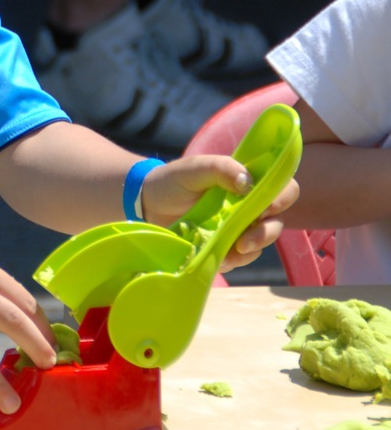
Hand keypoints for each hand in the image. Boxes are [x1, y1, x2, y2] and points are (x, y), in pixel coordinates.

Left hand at [139, 155, 299, 271]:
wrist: (146, 205)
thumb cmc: (173, 181)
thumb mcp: (195, 169)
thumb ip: (222, 169)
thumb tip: (248, 182)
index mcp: (246, 182)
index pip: (281, 188)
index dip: (281, 197)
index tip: (268, 206)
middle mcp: (247, 206)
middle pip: (276, 221)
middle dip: (267, 232)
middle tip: (247, 238)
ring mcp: (237, 229)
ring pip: (261, 243)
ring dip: (252, 249)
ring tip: (232, 249)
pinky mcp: (224, 248)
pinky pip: (240, 259)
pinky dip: (234, 260)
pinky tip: (221, 258)